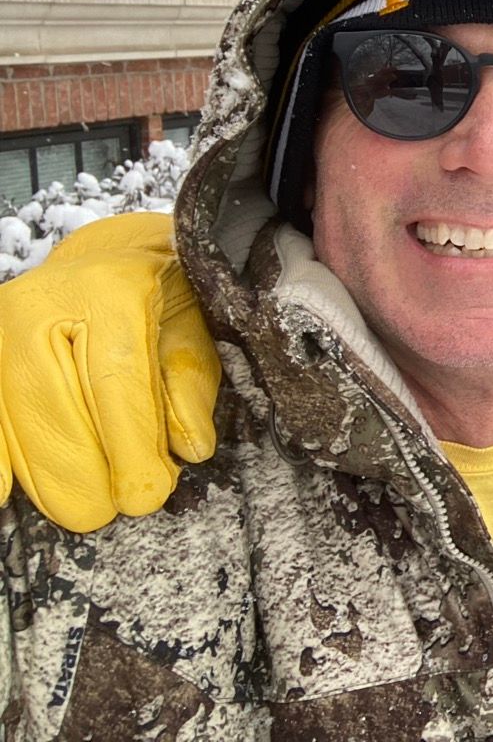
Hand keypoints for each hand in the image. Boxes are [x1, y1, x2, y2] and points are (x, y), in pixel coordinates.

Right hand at [0, 212, 220, 531]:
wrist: (107, 260)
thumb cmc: (161, 299)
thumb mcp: (195, 327)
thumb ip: (191, 383)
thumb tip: (190, 448)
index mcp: (110, 288)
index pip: (117, 378)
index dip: (130, 445)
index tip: (146, 495)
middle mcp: (41, 304)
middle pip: (56, 406)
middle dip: (85, 472)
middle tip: (114, 510)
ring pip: (15, 420)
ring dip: (48, 477)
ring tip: (86, 508)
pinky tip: (5, 497)